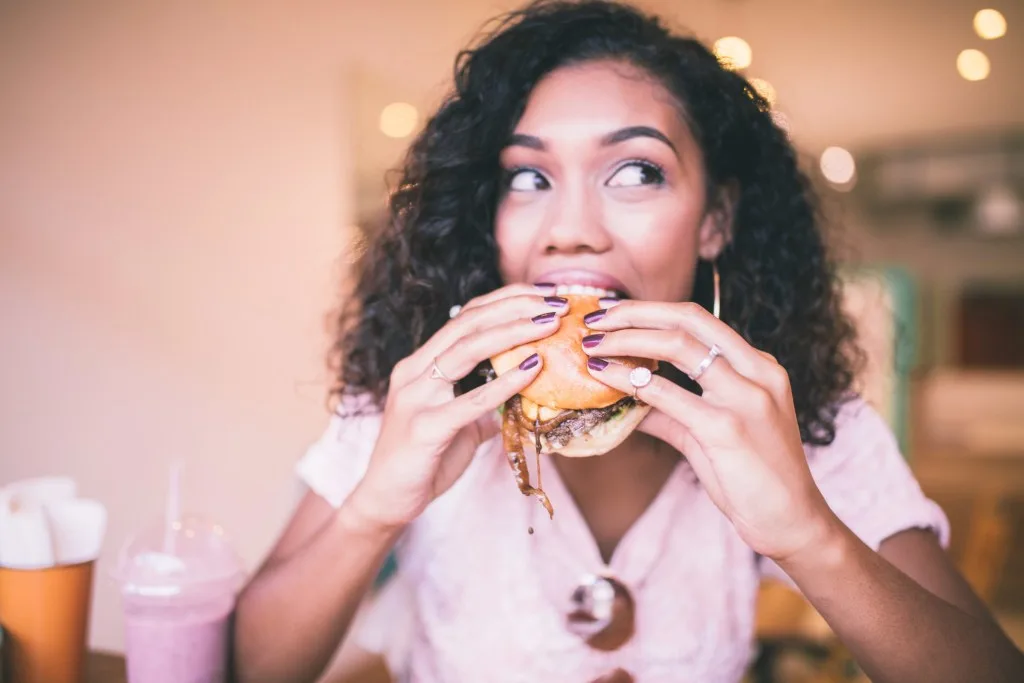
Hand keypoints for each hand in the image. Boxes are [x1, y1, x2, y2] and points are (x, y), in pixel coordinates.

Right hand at [348, 284, 568, 529]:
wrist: (385, 500)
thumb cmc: (422, 461)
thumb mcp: (455, 424)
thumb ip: (480, 406)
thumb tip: (516, 398)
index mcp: (420, 364)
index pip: (465, 317)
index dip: (505, 301)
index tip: (543, 296)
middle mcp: (414, 371)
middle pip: (467, 323)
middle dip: (515, 308)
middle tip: (556, 304)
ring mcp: (415, 397)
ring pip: (465, 350)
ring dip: (513, 332)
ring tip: (549, 324)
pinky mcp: (423, 427)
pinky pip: (469, 401)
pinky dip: (504, 382)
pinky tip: (532, 370)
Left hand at [581, 300, 837, 561]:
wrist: (792, 522)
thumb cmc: (754, 479)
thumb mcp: (712, 433)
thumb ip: (672, 412)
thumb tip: (626, 397)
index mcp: (759, 366)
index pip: (699, 320)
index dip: (652, 311)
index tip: (614, 315)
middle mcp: (758, 372)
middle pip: (689, 320)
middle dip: (636, 313)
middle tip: (595, 320)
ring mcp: (746, 397)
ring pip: (678, 346)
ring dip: (627, 340)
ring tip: (592, 346)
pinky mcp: (728, 427)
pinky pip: (669, 394)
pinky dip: (631, 380)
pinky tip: (605, 378)